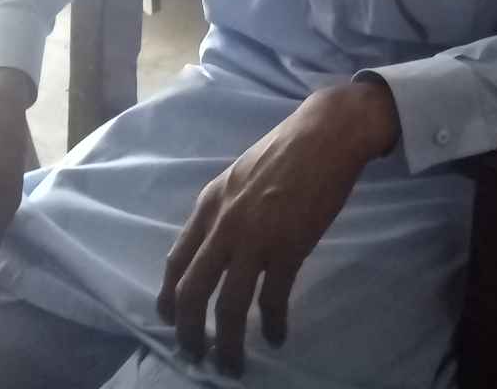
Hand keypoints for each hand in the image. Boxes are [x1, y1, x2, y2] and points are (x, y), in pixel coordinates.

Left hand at [157, 79, 399, 376]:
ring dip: (227, 345)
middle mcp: (224, 224)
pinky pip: (272, 300)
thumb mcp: (238, 175)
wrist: (326, 133)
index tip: (174, 321)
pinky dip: (273, 325)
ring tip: (232, 365)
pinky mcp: (288, 248)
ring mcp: (255, 238)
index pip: (175, 262)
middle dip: (189, 332)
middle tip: (197, 355)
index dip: (170, 299)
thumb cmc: (287, 150)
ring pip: (228, 307)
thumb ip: (223, 209)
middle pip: (191, 292)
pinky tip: (277, 335)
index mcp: (210, 204)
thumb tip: (215, 247)